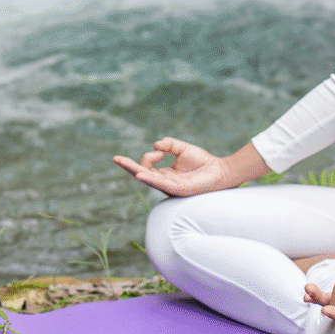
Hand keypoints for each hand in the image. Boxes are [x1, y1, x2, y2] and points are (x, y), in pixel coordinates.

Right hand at [113, 136, 231, 196]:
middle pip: (141, 174)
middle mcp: (164, 181)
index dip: (145, 157)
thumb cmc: (202, 162)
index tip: (158, 150)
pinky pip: (161, 184)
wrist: (219, 171)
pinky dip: (150, 179)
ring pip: (149, 179)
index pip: (145, 166)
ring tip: (126, 164)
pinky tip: (142, 175)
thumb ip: (169, 145)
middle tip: (115, 158)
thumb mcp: (182, 149)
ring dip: (138, 171)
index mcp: (164, 173)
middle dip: (128, 166)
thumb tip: (155, 144)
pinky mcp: (177, 189)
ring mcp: (169, 186)